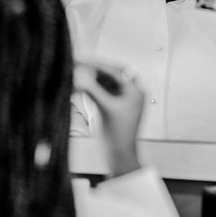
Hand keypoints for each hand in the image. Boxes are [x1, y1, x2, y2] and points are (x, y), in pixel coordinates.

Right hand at [74, 59, 144, 176]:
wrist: (119, 156)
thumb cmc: (118, 136)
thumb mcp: (105, 108)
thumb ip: (92, 89)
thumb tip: (80, 75)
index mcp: (136, 91)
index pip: (117, 71)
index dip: (99, 65)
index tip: (85, 60)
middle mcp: (132, 93)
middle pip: (113, 74)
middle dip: (96, 69)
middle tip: (81, 64)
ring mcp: (124, 99)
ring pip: (108, 81)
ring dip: (94, 78)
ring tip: (79, 73)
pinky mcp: (116, 105)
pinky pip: (105, 90)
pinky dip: (94, 87)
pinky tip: (82, 85)